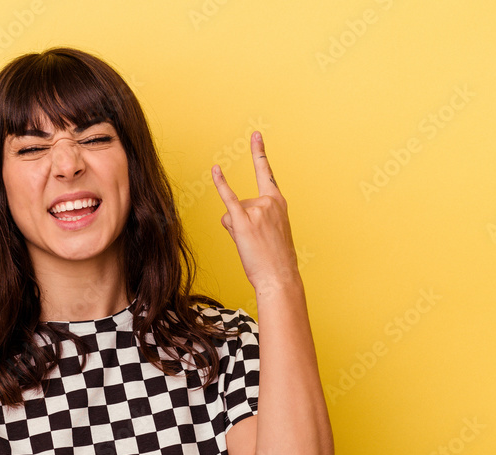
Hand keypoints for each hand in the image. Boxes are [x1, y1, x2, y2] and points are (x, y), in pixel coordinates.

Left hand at [211, 132, 299, 291]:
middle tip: (257, 242)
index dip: (258, 153)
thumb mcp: (270, 233)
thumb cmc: (275, 260)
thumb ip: (252, 217)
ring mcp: (256, 210)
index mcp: (278, 203)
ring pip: (231, 214)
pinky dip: (221, 184)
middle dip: (241, 224)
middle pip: (239, 204)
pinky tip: (215, 170)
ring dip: (235, 231)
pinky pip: (228, 199)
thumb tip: (230, 215)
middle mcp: (268, 201)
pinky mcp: (243, 221)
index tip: (255, 135)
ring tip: (251, 245)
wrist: (279, 277)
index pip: (266, 173)